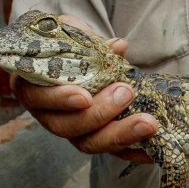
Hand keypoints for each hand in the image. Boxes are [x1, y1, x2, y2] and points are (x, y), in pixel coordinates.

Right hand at [9, 15, 157, 163]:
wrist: (76, 59)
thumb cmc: (66, 46)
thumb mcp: (71, 33)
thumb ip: (88, 39)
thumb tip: (118, 47)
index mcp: (34, 88)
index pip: (40, 99)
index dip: (60, 100)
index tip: (84, 96)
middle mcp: (50, 115)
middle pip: (68, 128)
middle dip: (99, 115)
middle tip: (126, 93)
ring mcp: (74, 132)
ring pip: (91, 144)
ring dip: (121, 135)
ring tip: (149, 123)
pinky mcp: (97, 140)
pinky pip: (114, 153)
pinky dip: (135, 152)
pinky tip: (154, 151)